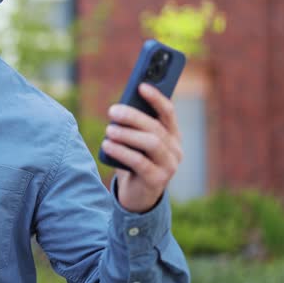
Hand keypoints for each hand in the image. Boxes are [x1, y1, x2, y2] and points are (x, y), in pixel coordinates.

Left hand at [101, 83, 182, 212]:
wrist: (137, 196)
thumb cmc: (134, 161)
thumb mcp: (135, 142)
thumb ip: (134, 127)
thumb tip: (119, 109)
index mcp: (172, 135)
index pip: (168, 112)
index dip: (156, 98)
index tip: (141, 86)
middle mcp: (175, 150)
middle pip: (155, 127)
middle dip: (133, 117)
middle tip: (112, 111)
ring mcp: (169, 166)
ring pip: (151, 143)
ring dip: (127, 134)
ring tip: (109, 130)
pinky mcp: (157, 181)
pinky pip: (140, 162)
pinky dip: (122, 151)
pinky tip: (108, 145)